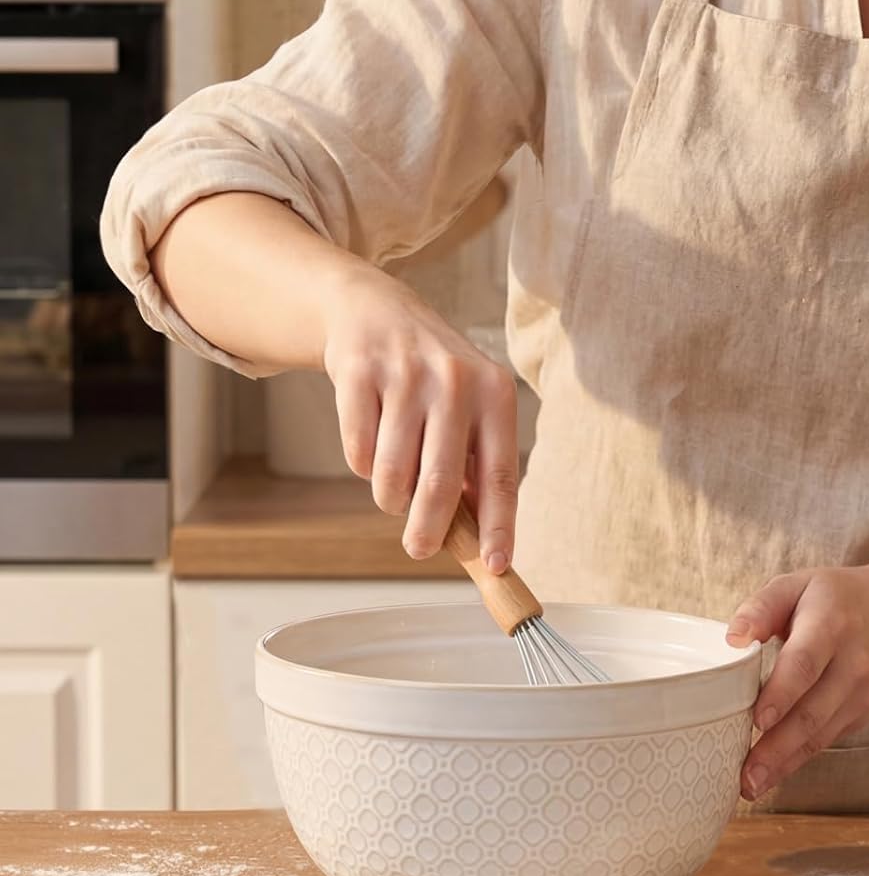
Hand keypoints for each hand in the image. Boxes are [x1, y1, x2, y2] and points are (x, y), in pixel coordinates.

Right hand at [320, 270, 517, 568]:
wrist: (376, 311)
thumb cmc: (434, 378)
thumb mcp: (471, 408)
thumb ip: (477, 466)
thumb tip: (480, 541)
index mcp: (496, 395)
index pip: (502, 475)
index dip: (499, 525)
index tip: (496, 564)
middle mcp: (457, 381)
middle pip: (443, 483)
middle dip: (429, 530)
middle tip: (419, 550)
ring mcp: (407, 375)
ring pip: (394, 474)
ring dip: (391, 497)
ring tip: (395, 486)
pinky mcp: (359, 373)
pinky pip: (359, 452)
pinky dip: (363, 464)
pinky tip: (372, 443)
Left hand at [725, 561, 868, 801]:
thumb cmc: (838, 599)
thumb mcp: (800, 585)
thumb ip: (762, 607)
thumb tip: (732, 638)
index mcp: (831, 623)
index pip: (805, 663)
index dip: (781, 693)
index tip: (757, 720)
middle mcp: (853, 662)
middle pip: (812, 710)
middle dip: (777, 747)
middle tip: (745, 775)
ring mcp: (863, 692)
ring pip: (821, 734)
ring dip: (785, 763)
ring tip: (751, 786)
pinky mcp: (863, 712)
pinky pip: (828, 739)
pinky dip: (799, 759)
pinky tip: (773, 774)